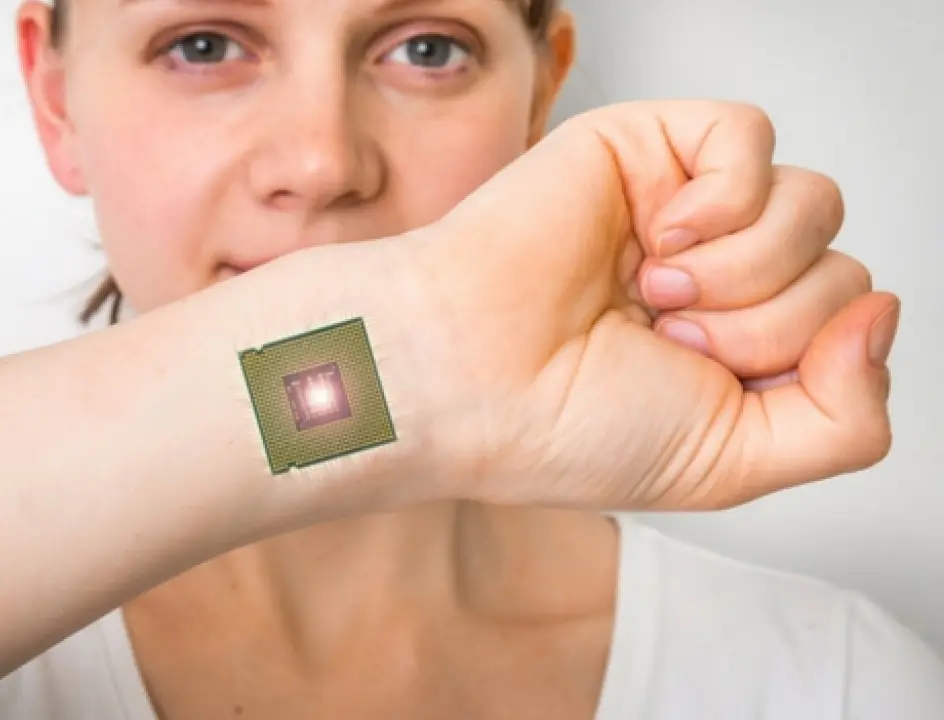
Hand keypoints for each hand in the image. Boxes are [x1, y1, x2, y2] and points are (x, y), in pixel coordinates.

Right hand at [395, 100, 898, 509]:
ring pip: (811, 204)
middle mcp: (717, 274)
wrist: (467, 377)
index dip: (808, 361)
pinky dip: (723, 198)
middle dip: (766, 324)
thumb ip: (850, 421)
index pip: (848, 327)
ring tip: (651, 291)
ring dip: (742, 267)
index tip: (717, 379)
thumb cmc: (564, 425)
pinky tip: (654, 238)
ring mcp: (684, 208)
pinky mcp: (646, 148)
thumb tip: (882, 314)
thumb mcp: (735, 463)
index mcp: (734, 345)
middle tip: (667, 338)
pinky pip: (750, 138)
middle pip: (840, 269)